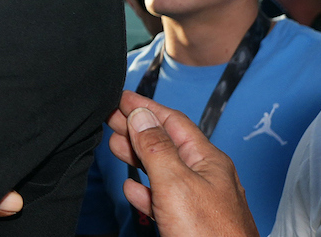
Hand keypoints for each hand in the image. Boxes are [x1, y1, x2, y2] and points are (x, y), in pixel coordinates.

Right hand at [107, 91, 256, 236]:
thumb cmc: (210, 236)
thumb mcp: (176, 184)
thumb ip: (156, 148)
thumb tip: (141, 116)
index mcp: (208, 161)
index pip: (173, 122)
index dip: (146, 107)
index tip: (121, 98)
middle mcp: (207, 178)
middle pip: (167, 144)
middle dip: (137, 129)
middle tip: (110, 117)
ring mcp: (201, 203)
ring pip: (164, 171)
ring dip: (137, 156)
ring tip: (114, 144)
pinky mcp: (192, 226)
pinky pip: (165, 200)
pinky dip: (145, 190)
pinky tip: (132, 189)